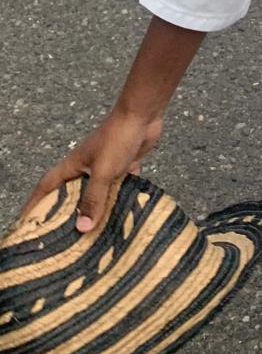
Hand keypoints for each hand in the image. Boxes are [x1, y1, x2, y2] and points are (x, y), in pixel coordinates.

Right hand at [20, 107, 162, 232]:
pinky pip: (118, 189)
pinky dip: (119, 200)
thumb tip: (82, 228)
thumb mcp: (103, 171)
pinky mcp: (123, 166)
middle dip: (67, 214)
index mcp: (72, 166)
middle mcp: (85, 168)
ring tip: (93, 235)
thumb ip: (93, 198)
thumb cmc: (117, 138)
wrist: (143, 114)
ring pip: (96, 194)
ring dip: (96, 210)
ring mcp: (104, 167)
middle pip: (71, 195)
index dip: (35, 203)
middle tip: (63, 239)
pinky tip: (122, 217)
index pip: (47, 187)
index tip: (27, 222)